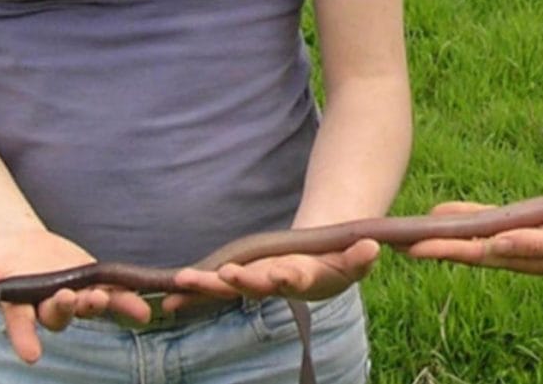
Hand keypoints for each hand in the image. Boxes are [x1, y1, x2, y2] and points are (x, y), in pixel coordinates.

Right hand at [0, 230, 150, 362]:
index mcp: (20, 305)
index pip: (20, 324)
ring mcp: (75, 296)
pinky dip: (129, 301)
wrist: (22, 246)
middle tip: (69, 298)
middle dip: (65, 308)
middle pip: (58, 313)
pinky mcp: (95, 284)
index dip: (25, 339)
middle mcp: (48, 306)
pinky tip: (143, 311)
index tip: (32, 354)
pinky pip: (114, 293)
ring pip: (88, 305)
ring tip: (104, 299)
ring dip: (100, 304)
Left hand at [162, 239, 378, 310]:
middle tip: (226, 275)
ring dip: (208, 286)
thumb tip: (371, 246)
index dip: (287, 277)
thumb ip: (361, 256)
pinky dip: (196, 290)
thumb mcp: (355, 257)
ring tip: (184, 280)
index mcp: (306, 278)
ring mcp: (257, 282)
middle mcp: (278, 285)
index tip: (280, 273)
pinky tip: (171, 295)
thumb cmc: (339, 260)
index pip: (297, 278)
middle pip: (258, 286)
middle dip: (241, 282)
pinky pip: (217, 285)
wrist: (320, 265)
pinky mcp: (243, 277)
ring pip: (230, 287)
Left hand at [407, 201, 542, 274]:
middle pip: (464, 250)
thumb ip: (535, 244)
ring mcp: (518, 242)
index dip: (442, 251)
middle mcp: (513, 253)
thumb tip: (496, 247)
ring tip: (411, 230)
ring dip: (442, 235)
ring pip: (472, 238)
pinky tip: (449, 214)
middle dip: (431, 246)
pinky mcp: (526, 228)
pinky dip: (467, 220)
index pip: (473, 255)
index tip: (412, 248)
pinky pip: (489, 224)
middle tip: (395, 242)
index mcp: (521, 258)